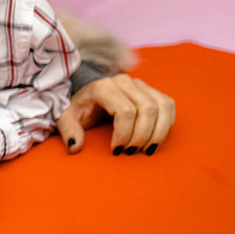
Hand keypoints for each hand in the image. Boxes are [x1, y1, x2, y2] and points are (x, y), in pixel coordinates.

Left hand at [56, 74, 174, 155]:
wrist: (88, 99)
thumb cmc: (79, 110)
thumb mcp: (66, 118)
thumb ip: (68, 130)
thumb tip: (76, 145)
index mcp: (103, 86)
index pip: (125, 111)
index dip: (125, 134)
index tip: (116, 150)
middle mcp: (124, 81)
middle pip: (147, 109)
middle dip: (141, 136)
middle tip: (130, 152)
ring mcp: (139, 84)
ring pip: (162, 106)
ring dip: (158, 132)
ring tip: (145, 149)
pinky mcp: (151, 90)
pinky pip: (168, 105)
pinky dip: (166, 124)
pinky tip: (154, 139)